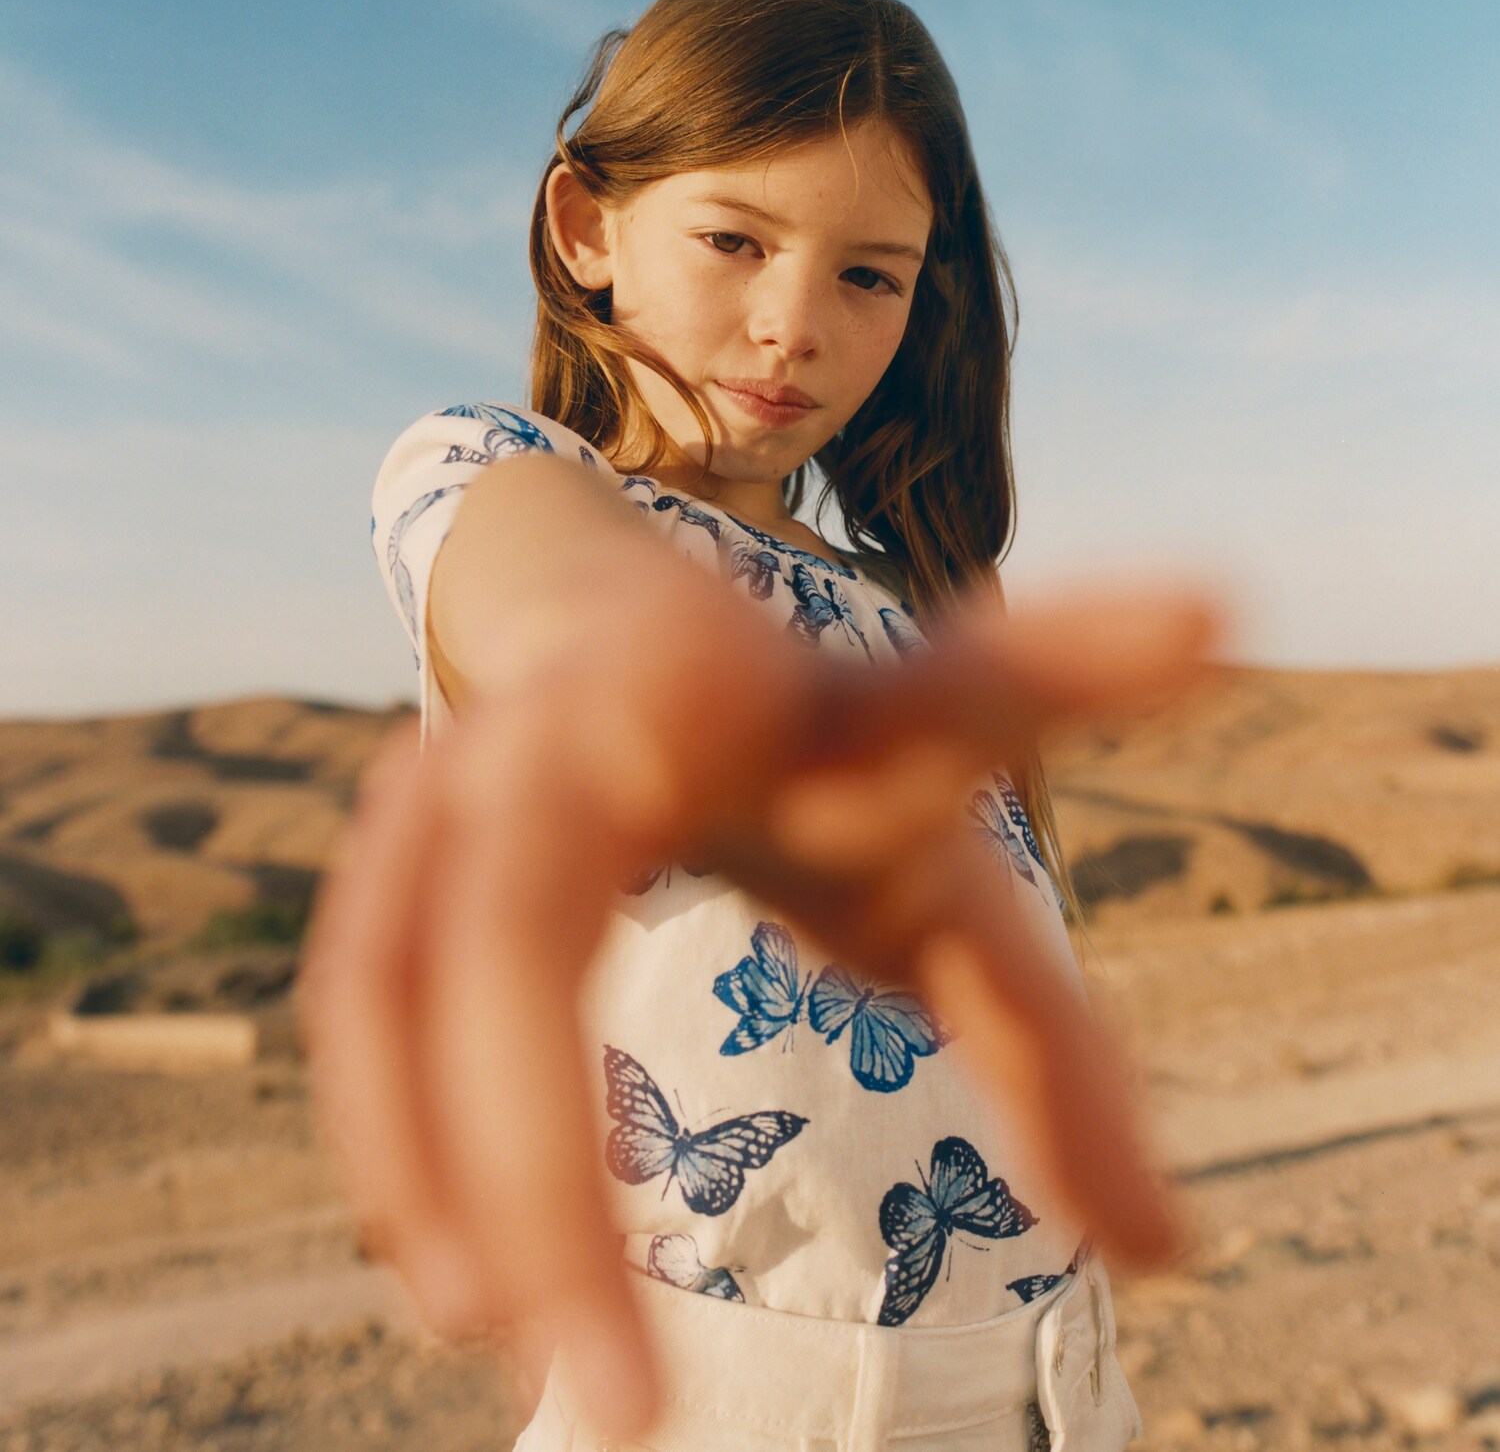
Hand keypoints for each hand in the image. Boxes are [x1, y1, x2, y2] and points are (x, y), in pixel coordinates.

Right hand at [300, 570, 1219, 1441]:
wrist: (611, 623)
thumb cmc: (801, 769)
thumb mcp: (937, 883)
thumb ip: (1049, 1051)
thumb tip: (1176, 1258)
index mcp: (826, 712)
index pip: (954, 699)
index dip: (1084, 660)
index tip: (1210, 624)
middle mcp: (637, 709)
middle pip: (541, 919)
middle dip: (549, 1163)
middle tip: (631, 1409)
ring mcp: (495, 745)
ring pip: (423, 958)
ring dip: (456, 1168)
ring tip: (537, 1366)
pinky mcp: (404, 811)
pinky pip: (368, 979)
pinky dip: (393, 1126)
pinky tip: (446, 1273)